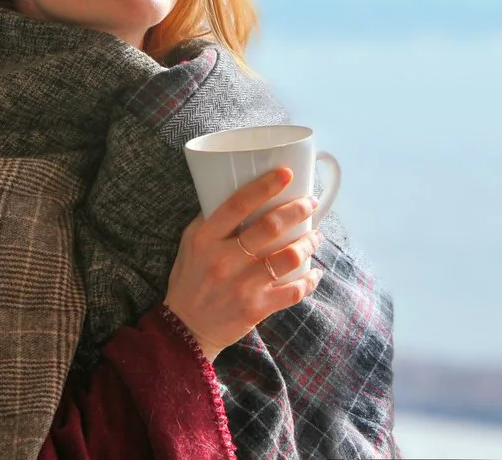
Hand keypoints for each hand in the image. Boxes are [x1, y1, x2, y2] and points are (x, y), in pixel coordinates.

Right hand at [163, 168, 323, 361]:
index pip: (237, 204)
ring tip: (315, 237)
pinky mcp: (256, 308)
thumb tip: (242, 192)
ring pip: (288, 257)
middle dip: (298, 210)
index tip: (286, 173)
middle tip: (310, 203)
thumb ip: (212, 219)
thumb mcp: (190, 243)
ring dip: (309, 243)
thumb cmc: (191, 279)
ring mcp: (242, 285)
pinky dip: (310, 280)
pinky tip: (314, 273)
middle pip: (270, 227)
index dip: (265, 186)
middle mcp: (223, 260)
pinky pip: (294, 291)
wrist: (185, 328)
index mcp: (205, 238)